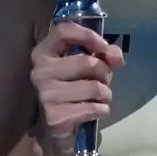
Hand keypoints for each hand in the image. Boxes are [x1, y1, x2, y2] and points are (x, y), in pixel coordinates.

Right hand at [29, 21, 124, 155]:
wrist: (55, 124)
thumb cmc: (72, 86)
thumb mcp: (86, 65)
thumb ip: (104, 54)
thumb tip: (116, 57)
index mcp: (43, 52)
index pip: (63, 31)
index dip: (88, 36)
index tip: (104, 47)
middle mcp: (40, 71)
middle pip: (87, 62)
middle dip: (105, 72)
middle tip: (103, 80)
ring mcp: (46, 95)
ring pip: (94, 87)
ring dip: (105, 93)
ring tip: (100, 97)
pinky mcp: (55, 116)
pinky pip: (93, 108)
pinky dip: (102, 109)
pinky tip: (95, 110)